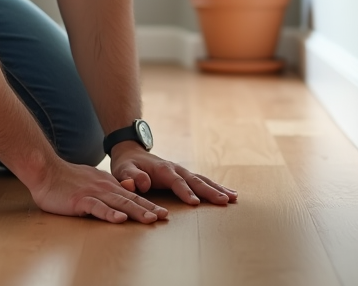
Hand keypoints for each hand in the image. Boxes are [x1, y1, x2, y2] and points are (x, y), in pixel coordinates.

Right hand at [27, 158, 169, 224]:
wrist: (46, 170)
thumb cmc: (66, 179)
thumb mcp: (92, 180)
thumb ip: (108, 186)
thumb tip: (125, 190)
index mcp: (107, 184)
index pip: (132, 196)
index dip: (148, 204)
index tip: (162, 212)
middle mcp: (105, 187)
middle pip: (131, 199)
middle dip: (149, 208)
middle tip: (165, 216)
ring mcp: (93, 193)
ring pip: (119, 203)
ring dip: (136, 211)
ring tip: (150, 219)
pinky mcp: (80, 200)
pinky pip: (97, 208)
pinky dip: (110, 213)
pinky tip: (120, 219)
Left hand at [109, 142, 237, 206]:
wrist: (131, 153)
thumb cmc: (127, 165)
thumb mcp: (123, 170)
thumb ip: (131, 177)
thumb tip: (142, 184)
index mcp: (162, 169)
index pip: (176, 182)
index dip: (185, 192)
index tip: (195, 203)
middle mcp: (176, 169)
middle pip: (195, 180)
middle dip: (210, 191)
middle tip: (225, 201)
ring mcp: (182, 171)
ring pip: (203, 180)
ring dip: (218, 188)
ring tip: (234, 198)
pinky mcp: (184, 176)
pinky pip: (202, 181)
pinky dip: (215, 187)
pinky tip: (228, 194)